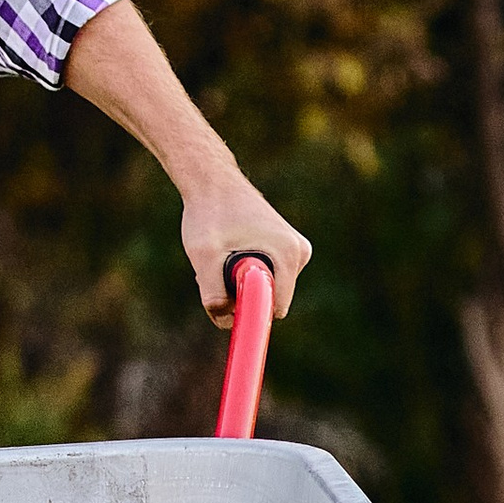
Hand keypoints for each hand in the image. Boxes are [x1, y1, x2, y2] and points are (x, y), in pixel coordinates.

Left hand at [183, 177, 312, 326]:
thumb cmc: (209, 213)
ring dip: (240, 281)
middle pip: (270, 299)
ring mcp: (296, 249)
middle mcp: (299, 252)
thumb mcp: (204, 255)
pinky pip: (266, 275)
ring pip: (266, 288)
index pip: (275, 309)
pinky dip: (245, 270)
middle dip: (241, 293)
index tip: (224, 292)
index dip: (247, 308)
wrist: (212, 181)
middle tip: (217, 266)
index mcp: (289, 254)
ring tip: (223, 253)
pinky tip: (230, 248)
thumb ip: (213, 293)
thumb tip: (226, 321)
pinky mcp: (286, 247)